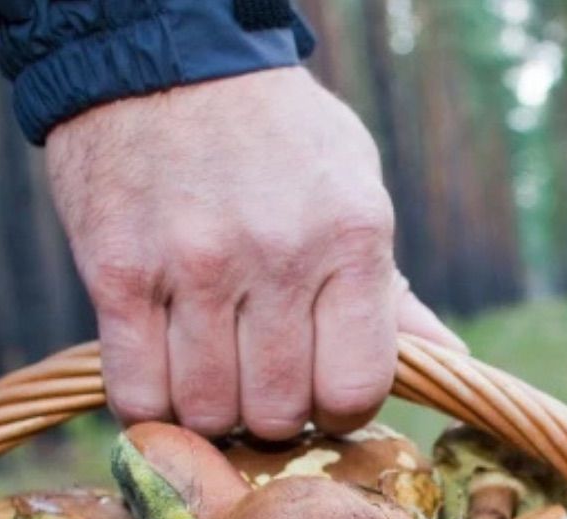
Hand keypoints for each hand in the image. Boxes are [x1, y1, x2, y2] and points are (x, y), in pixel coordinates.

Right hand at [46, 67, 463, 438]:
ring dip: (210, 409)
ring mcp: (193, 267)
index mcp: (350, 237)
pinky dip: (151, 402)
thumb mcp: (354, 188)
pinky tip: (164, 374)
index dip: (340, 409)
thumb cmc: (276, 134)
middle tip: (261, 377)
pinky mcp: (118, 274)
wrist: (165, 57)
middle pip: (278, 411)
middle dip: (274, 413)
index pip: (356, 388)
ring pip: (207, 411)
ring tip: (212, 371)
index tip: (322, 391)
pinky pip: (137, 391)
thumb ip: (390, 289)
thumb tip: (448, 360)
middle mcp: (277, 256)